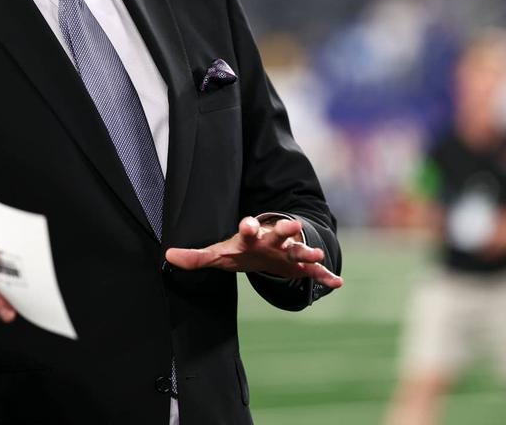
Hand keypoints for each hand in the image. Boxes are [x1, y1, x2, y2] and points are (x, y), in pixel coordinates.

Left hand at [164, 216, 342, 288]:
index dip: (248, 226)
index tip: (247, 224)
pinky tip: (338, 282)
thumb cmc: (241, 250)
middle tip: (293, 225)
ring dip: (309, 251)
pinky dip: (326, 276)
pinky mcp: (300, 265)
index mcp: (251, 236)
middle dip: (286, 229)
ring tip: (319, 255)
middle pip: (279, 233)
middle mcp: (272, 240)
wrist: (267, 248)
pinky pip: (314, 271)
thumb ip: (196, 257)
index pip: (248, 228)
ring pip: (299, 250)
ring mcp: (288, 252)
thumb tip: (167, 258)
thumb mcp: (219, 254)